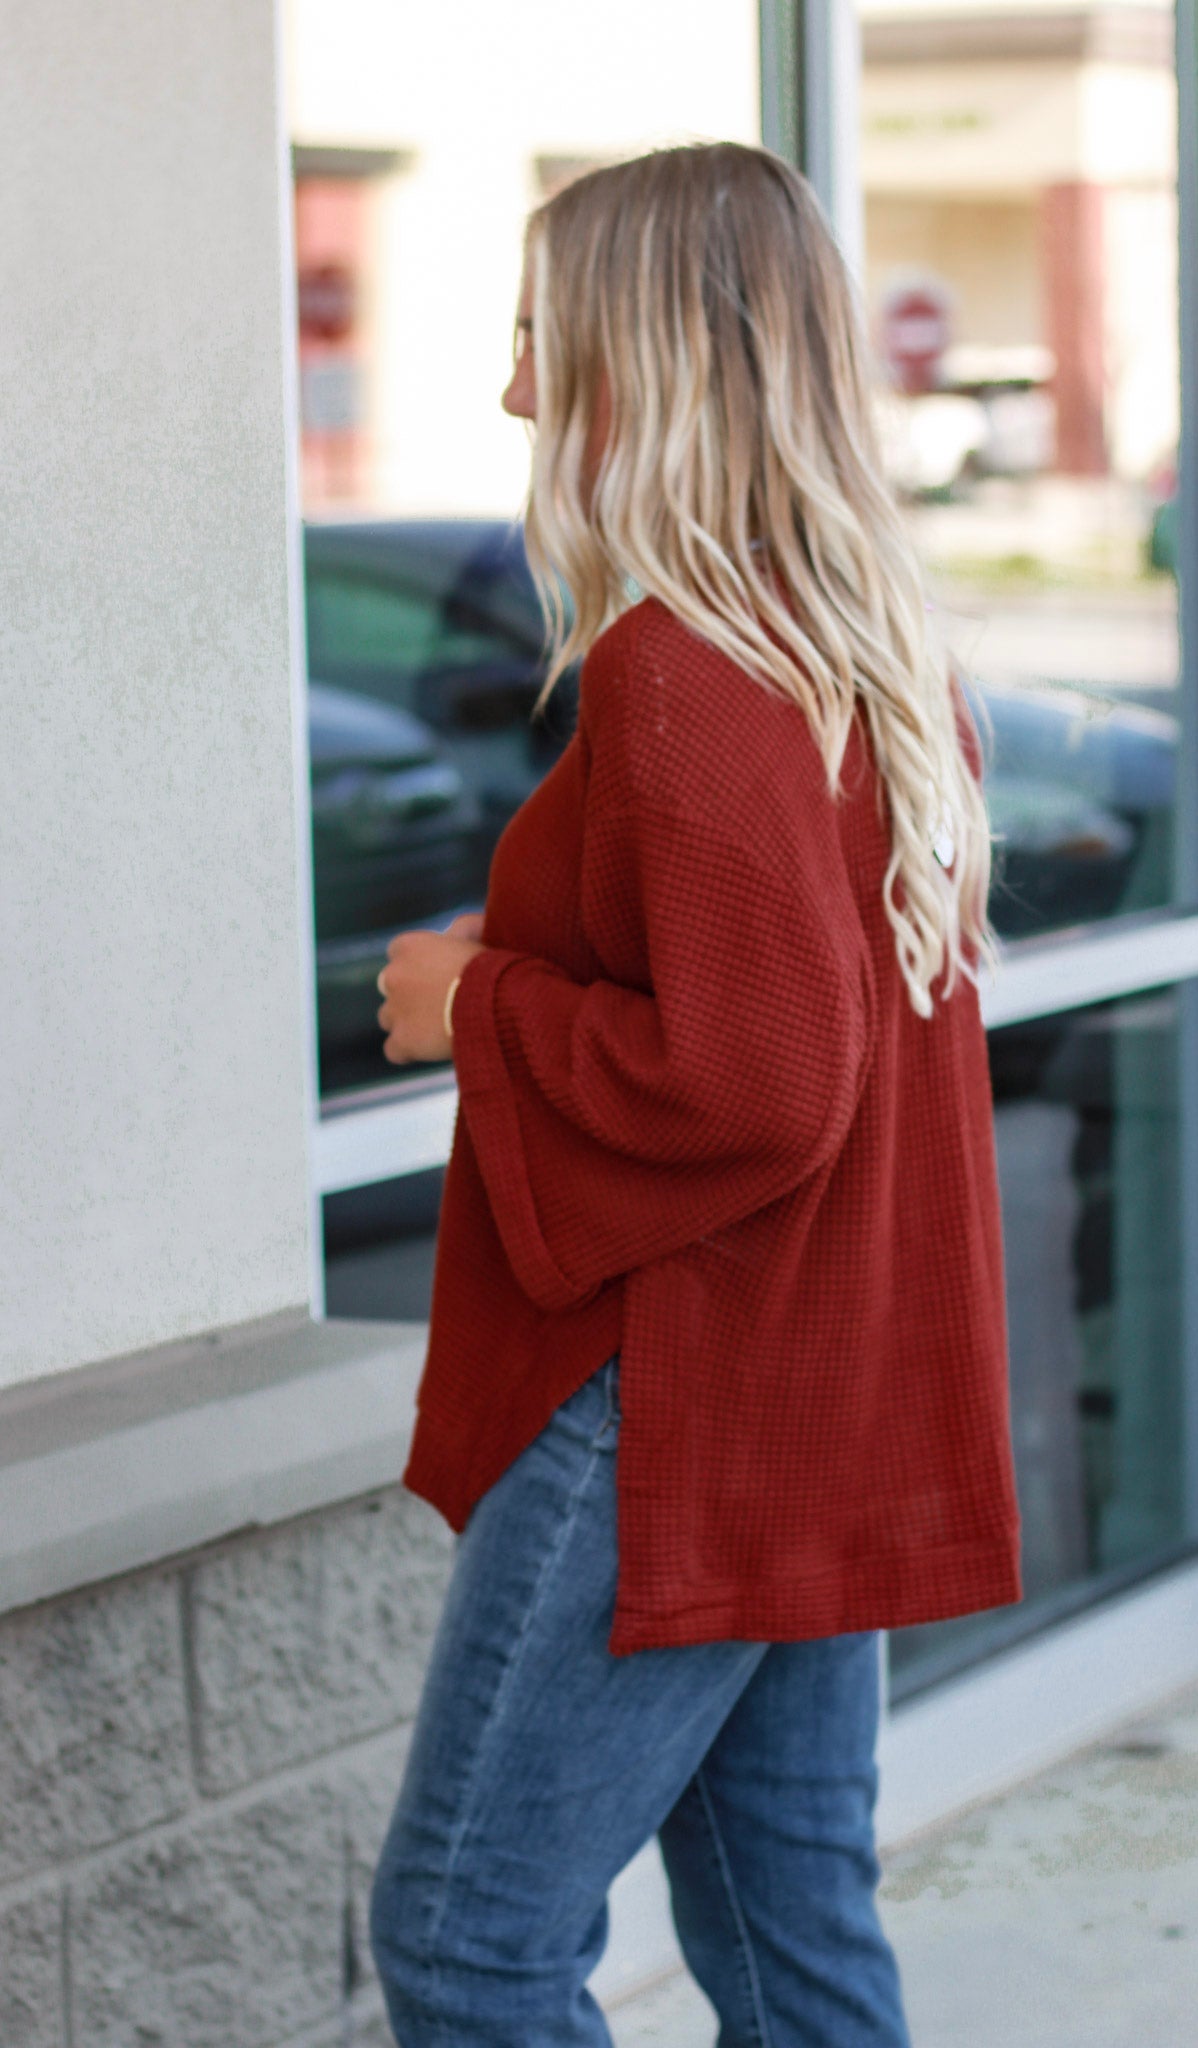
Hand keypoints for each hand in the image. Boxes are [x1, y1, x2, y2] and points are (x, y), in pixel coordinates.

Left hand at [377, 924, 486, 1063]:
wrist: (494, 1004)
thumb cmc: (492, 968)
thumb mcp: (477, 937)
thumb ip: (462, 930)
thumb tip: (460, 929)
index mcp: (409, 946)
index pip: (399, 952)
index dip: (418, 965)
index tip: (438, 974)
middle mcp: (393, 975)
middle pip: (390, 985)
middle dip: (408, 993)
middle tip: (439, 1003)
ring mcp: (394, 1010)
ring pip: (388, 1017)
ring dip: (406, 1022)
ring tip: (436, 1029)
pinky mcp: (402, 1041)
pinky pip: (394, 1050)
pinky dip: (408, 1051)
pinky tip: (428, 1050)